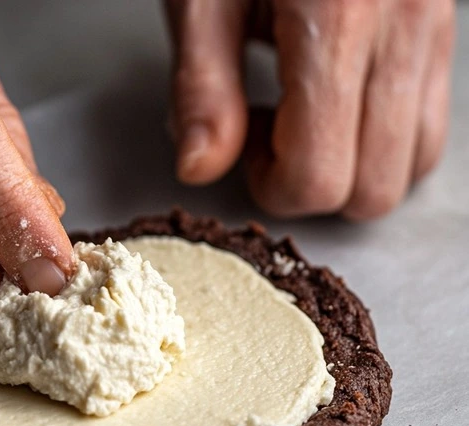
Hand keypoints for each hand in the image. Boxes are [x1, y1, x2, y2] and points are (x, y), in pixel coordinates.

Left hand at [165, 0, 454, 219]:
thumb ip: (201, 91)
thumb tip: (201, 169)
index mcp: (338, 20)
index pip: (319, 176)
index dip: (271, 187)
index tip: (241, 148)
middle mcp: (403, 27)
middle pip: (373, 188)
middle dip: (311, 185)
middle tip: (266, 134)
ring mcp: (434, 27)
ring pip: (413, 163)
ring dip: (351, 167)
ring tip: (301, 116)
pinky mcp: (442, 26)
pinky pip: (428, 121)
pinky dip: (382, 137)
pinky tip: (338, 99)